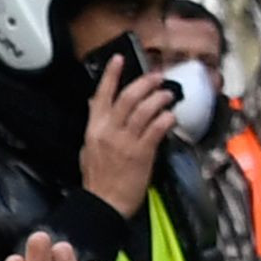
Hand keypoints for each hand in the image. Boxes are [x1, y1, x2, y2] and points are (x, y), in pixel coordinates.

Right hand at [76, 58, 176, 211]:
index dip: (112, 75)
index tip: (120, 58)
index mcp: (94, 128)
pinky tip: (172, 117)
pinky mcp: (142, 153)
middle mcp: (109, 131)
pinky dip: (166, 119)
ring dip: (159, 99)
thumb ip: (95, 125)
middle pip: (128, 97)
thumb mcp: (88, 147)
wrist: (105, 203)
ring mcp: (125, 142)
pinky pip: (156, 129)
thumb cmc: (98, 178)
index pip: (102, 95)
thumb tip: (96, 103)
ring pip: (145, 110)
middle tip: (158, 77)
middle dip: (145, 83)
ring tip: (168, 95)